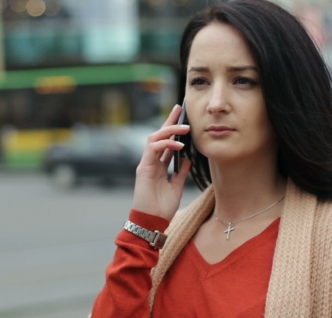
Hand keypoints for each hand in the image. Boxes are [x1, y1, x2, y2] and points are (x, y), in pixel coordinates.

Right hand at [132, 104, 191, 221]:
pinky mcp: (143, 169)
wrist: (151, 223)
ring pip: (154, 139)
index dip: (173, 129)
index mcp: (158, 166)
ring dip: (169, 130)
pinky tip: (179, 145)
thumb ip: (181, 173)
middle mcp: (151, 162)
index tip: (182, 116)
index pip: (166, 143)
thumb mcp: (177, 187)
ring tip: (185, 128)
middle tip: (180, 109)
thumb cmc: (162, 209)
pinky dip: (166, 145)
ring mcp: (146, 164)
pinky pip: (153, 149)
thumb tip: (188, 159)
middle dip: (169, 121)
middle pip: (158, 136)